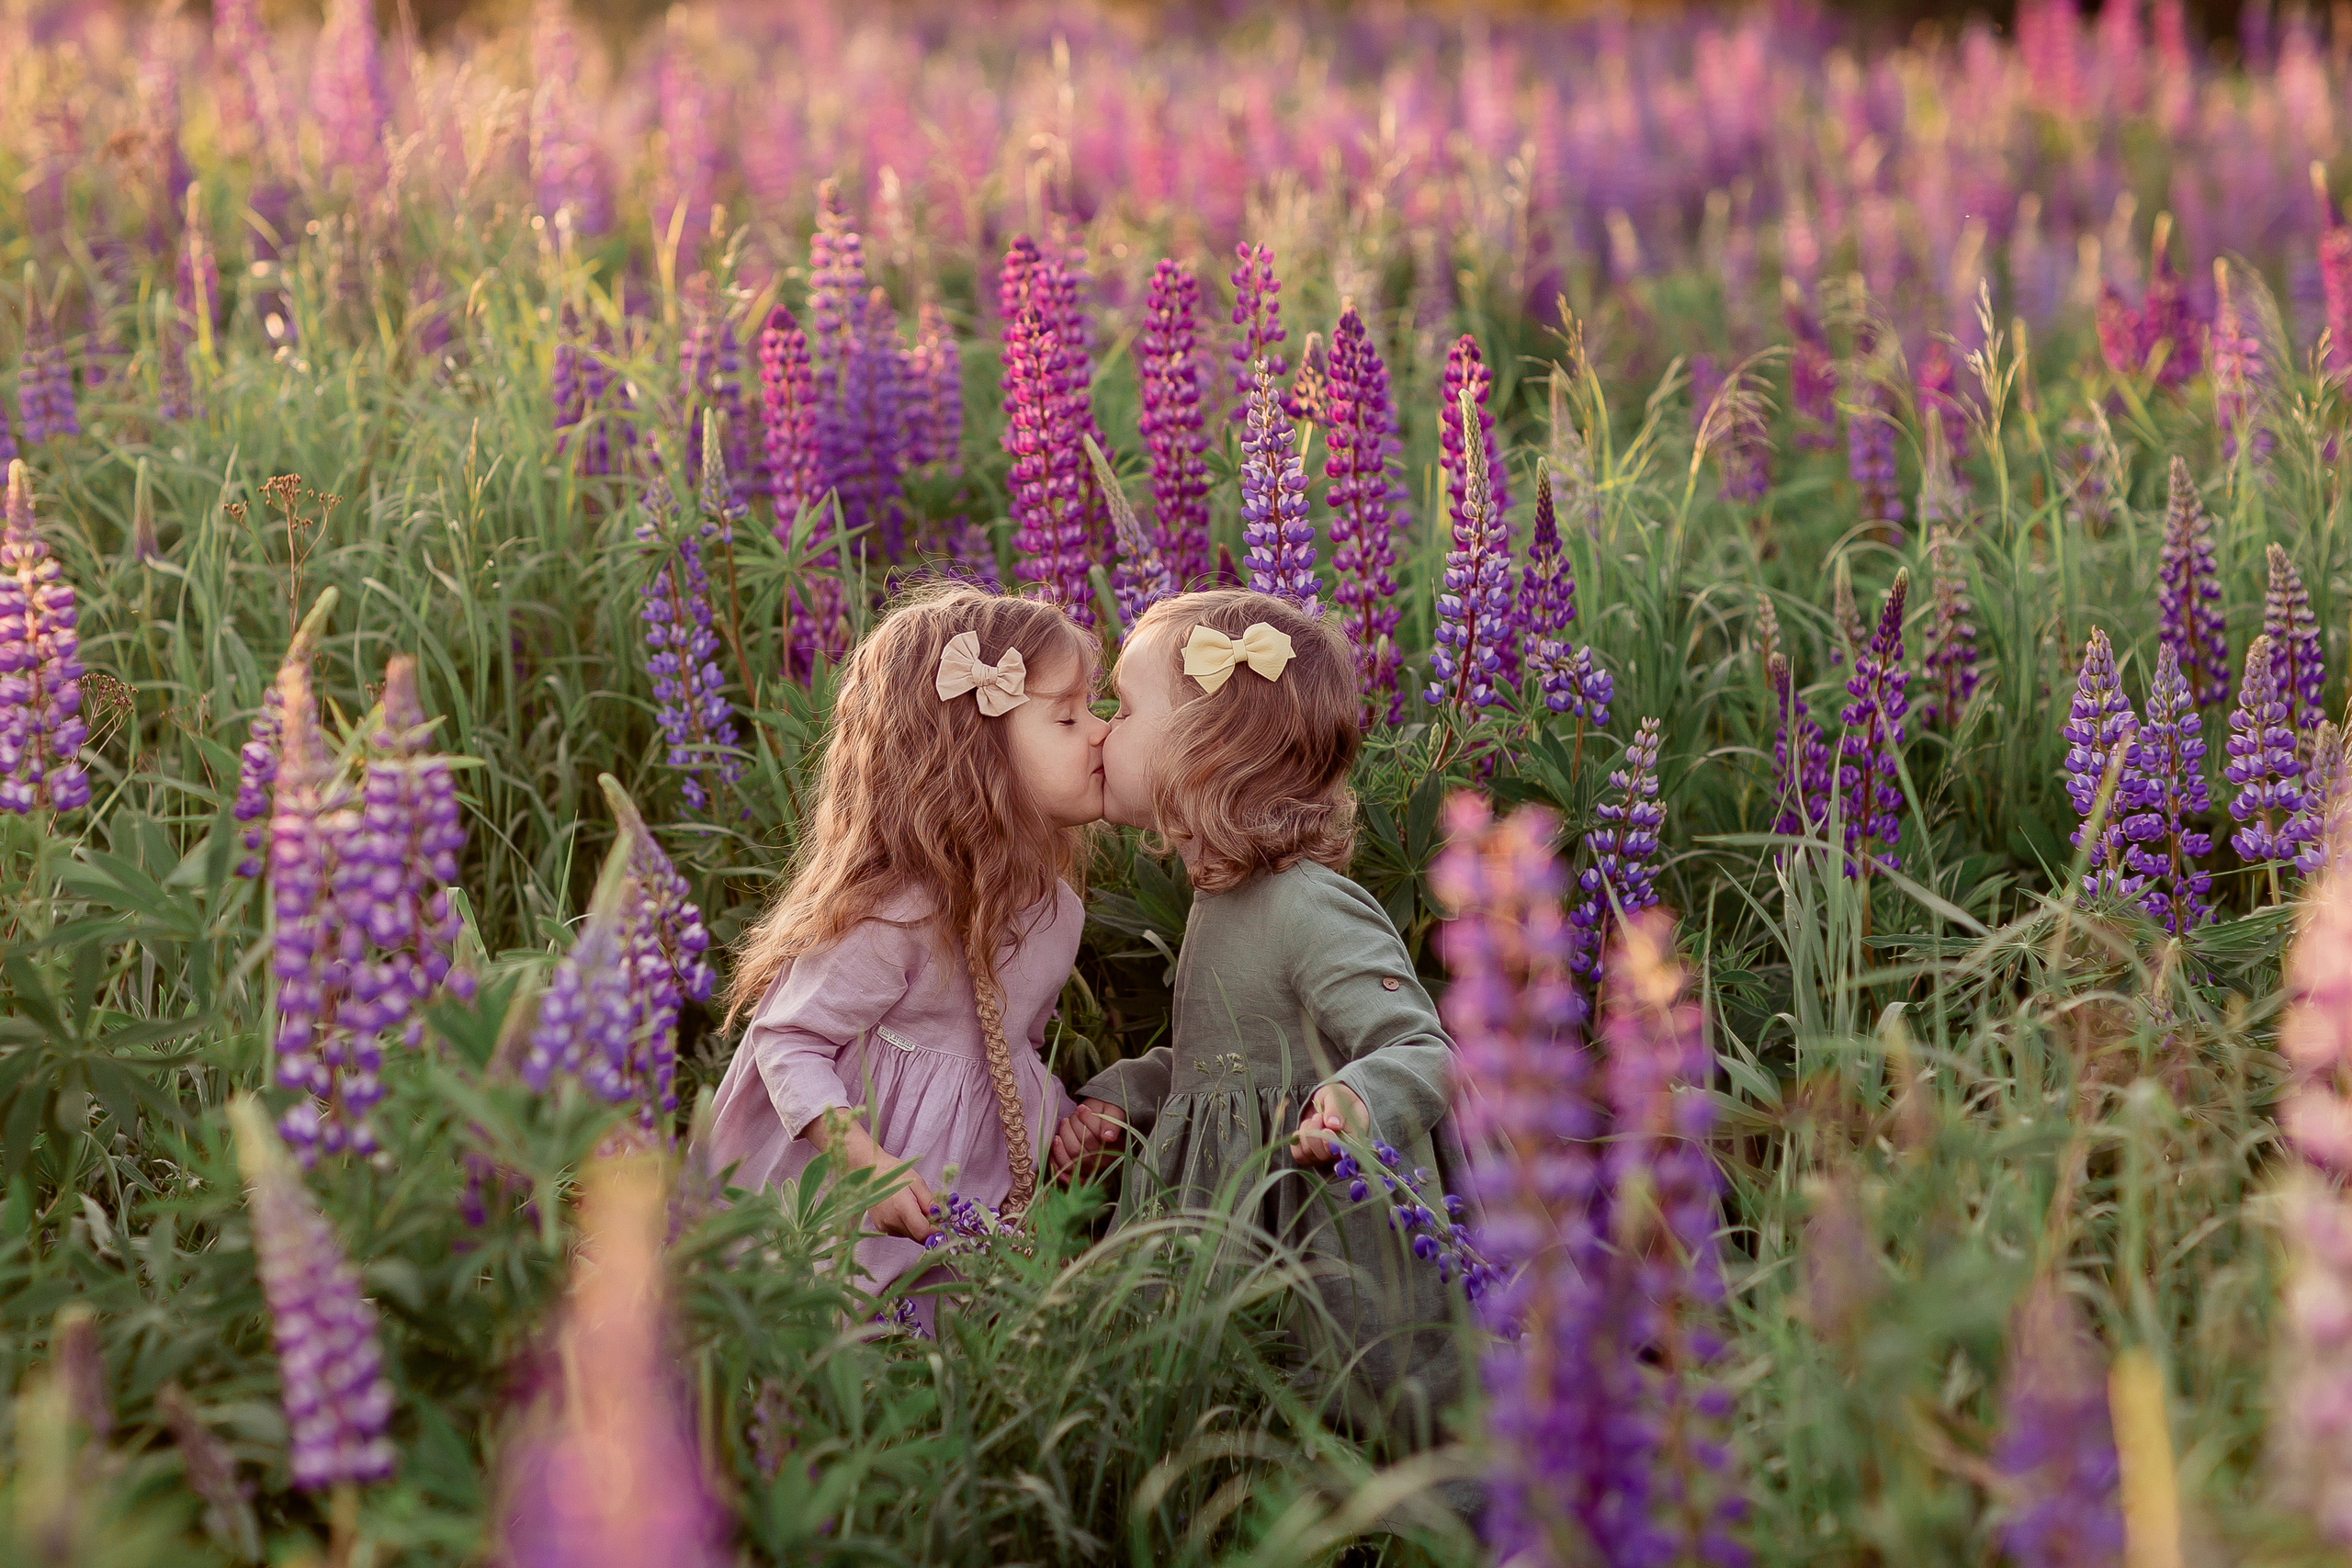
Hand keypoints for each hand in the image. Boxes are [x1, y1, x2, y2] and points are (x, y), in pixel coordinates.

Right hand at [805, 1109, 935, 1241]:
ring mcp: (885, 1226)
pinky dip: (908, 1225)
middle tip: (935, 1215)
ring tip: (916, 1207)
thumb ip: (930, 1203)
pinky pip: (902, 1232)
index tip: (945, 1225)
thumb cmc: (894, 1172)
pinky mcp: (881, 1227)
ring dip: (919, 1227)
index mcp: (902, 1208)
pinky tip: (905, 1210)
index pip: (924, 1233)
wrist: (869, 1171)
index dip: (937, 1232)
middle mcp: (892, 1221)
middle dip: (930, 1229)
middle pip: (918, 1237)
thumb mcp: (917, 1183)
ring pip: (911, 1235)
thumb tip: (942, 1219)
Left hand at [1050, 1098, 1126, 1184]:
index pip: (1094, 1138)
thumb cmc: (1106, 1112)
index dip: (1085, 1121)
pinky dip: (1056, 1154)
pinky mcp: (1078, 1168)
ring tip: (1065, 1122)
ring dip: (1064, 1135)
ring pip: (1071, 1156)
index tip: (1081, 1108)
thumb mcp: (1113, 1111)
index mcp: (1117, 1147)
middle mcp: (1104, 1161)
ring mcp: (1091, 1166)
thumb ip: (1112, 1122)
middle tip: (1073, 1115)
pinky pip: (1064, 1166)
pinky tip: (1056, 1140)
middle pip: (1079, 1149)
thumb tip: (1108, 1137)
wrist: (1100, 1116)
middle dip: (1072, 1127)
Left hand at [1289, 1083, 1368, 1167]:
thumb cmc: (1338, 1098)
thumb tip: (1333, 1124)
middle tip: (1318, 1116)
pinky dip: (1297, 1141)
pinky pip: (1299, 1156)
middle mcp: (1341, 1154)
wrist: (1329, 1101)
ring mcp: (1326, 1157)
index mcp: (1355, 1140)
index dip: (1331, 1143)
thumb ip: (1336, 1109)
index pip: (1345, 1152)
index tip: (1326, 1129)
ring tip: (1313, 1120)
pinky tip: (1303, 1130)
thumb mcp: (1339, 1097)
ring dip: (1306, 1133)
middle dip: (1315, 1133)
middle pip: (1323, 1155)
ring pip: (1309, 1154)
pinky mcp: (1312, 1156)